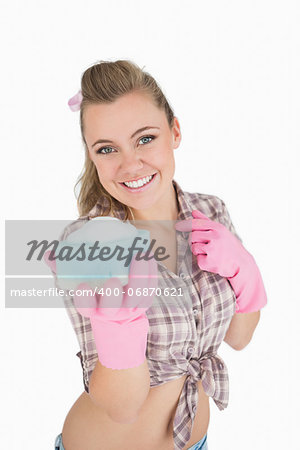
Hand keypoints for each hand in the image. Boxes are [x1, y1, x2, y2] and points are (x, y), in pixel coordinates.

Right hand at [44, 250, 157, 367]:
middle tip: (113, 279)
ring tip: (138, 256)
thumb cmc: (95, 291)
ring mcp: (129, 308)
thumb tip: (50, 253)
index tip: (82, 287)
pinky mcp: (145, 300)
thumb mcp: (78, 281)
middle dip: (112, 295)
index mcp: (92, 308)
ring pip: (136, 296)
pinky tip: (147, 255)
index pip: (85, 307)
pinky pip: (150, 288)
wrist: (119, 314)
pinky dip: (150, 271)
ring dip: (138, 276)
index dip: (84, 299)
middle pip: (112, 307)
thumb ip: (63, 268)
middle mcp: (110, 311)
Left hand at [175, 209, 266, 312]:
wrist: (242, 263)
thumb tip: (193, 212)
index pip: (196, 224)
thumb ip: (205, 221)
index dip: (185, 225)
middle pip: (192, 236)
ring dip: (198, 251)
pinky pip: (198, 259)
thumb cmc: (229, 245)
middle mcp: (215, 237)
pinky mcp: (210, 262)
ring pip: (194, 248)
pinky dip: (203, 261)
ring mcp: (213, 249)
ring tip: (210, 253)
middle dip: (194, 241)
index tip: (177, 226)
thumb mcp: (220, 231)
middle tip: (201, 245)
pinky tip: (213, 261)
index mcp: (217, 228)